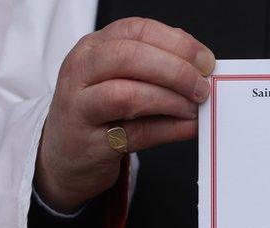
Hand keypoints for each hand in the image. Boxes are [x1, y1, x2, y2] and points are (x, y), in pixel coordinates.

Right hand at [35, 17, 213, 211]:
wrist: (64, 153)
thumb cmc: (100, 112)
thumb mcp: (119, 78)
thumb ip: (155, 65)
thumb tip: (200, 64)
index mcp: (93, 47)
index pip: (136, 30)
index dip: (177, 43)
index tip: (205, 61)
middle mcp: (81, 70)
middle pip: (130, 57)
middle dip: (176, 71)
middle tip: (202, 87)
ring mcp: (81, 107)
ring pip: (128, 95)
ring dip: (170, 101)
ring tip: (193, 109)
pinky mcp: (90, 143)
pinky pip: (135, 133)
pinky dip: (169, 130)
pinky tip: (187, 127)